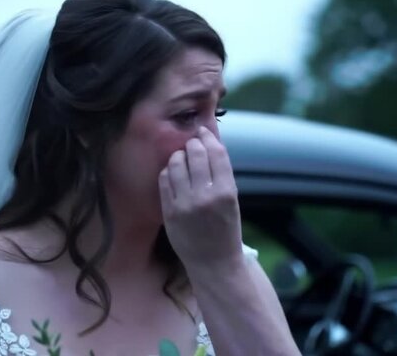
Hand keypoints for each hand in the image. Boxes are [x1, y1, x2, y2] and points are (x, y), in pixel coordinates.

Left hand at [158, 126, 242, 269]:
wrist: (214, 264)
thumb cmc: (226, 230)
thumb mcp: (232, 201)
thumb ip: (221, 174)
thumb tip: (209, 143)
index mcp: (227, 192)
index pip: (216, 153)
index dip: (208, 137)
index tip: (203, 132)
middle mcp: (205, 196)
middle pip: (195, 154)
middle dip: (193, 144)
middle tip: (192, 144)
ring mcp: (185, 204)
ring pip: (176, 163)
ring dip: (178, 155)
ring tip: (181, 158)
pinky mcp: (169, 211)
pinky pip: (164, 180)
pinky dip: (168, 172)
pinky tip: (173, 174)